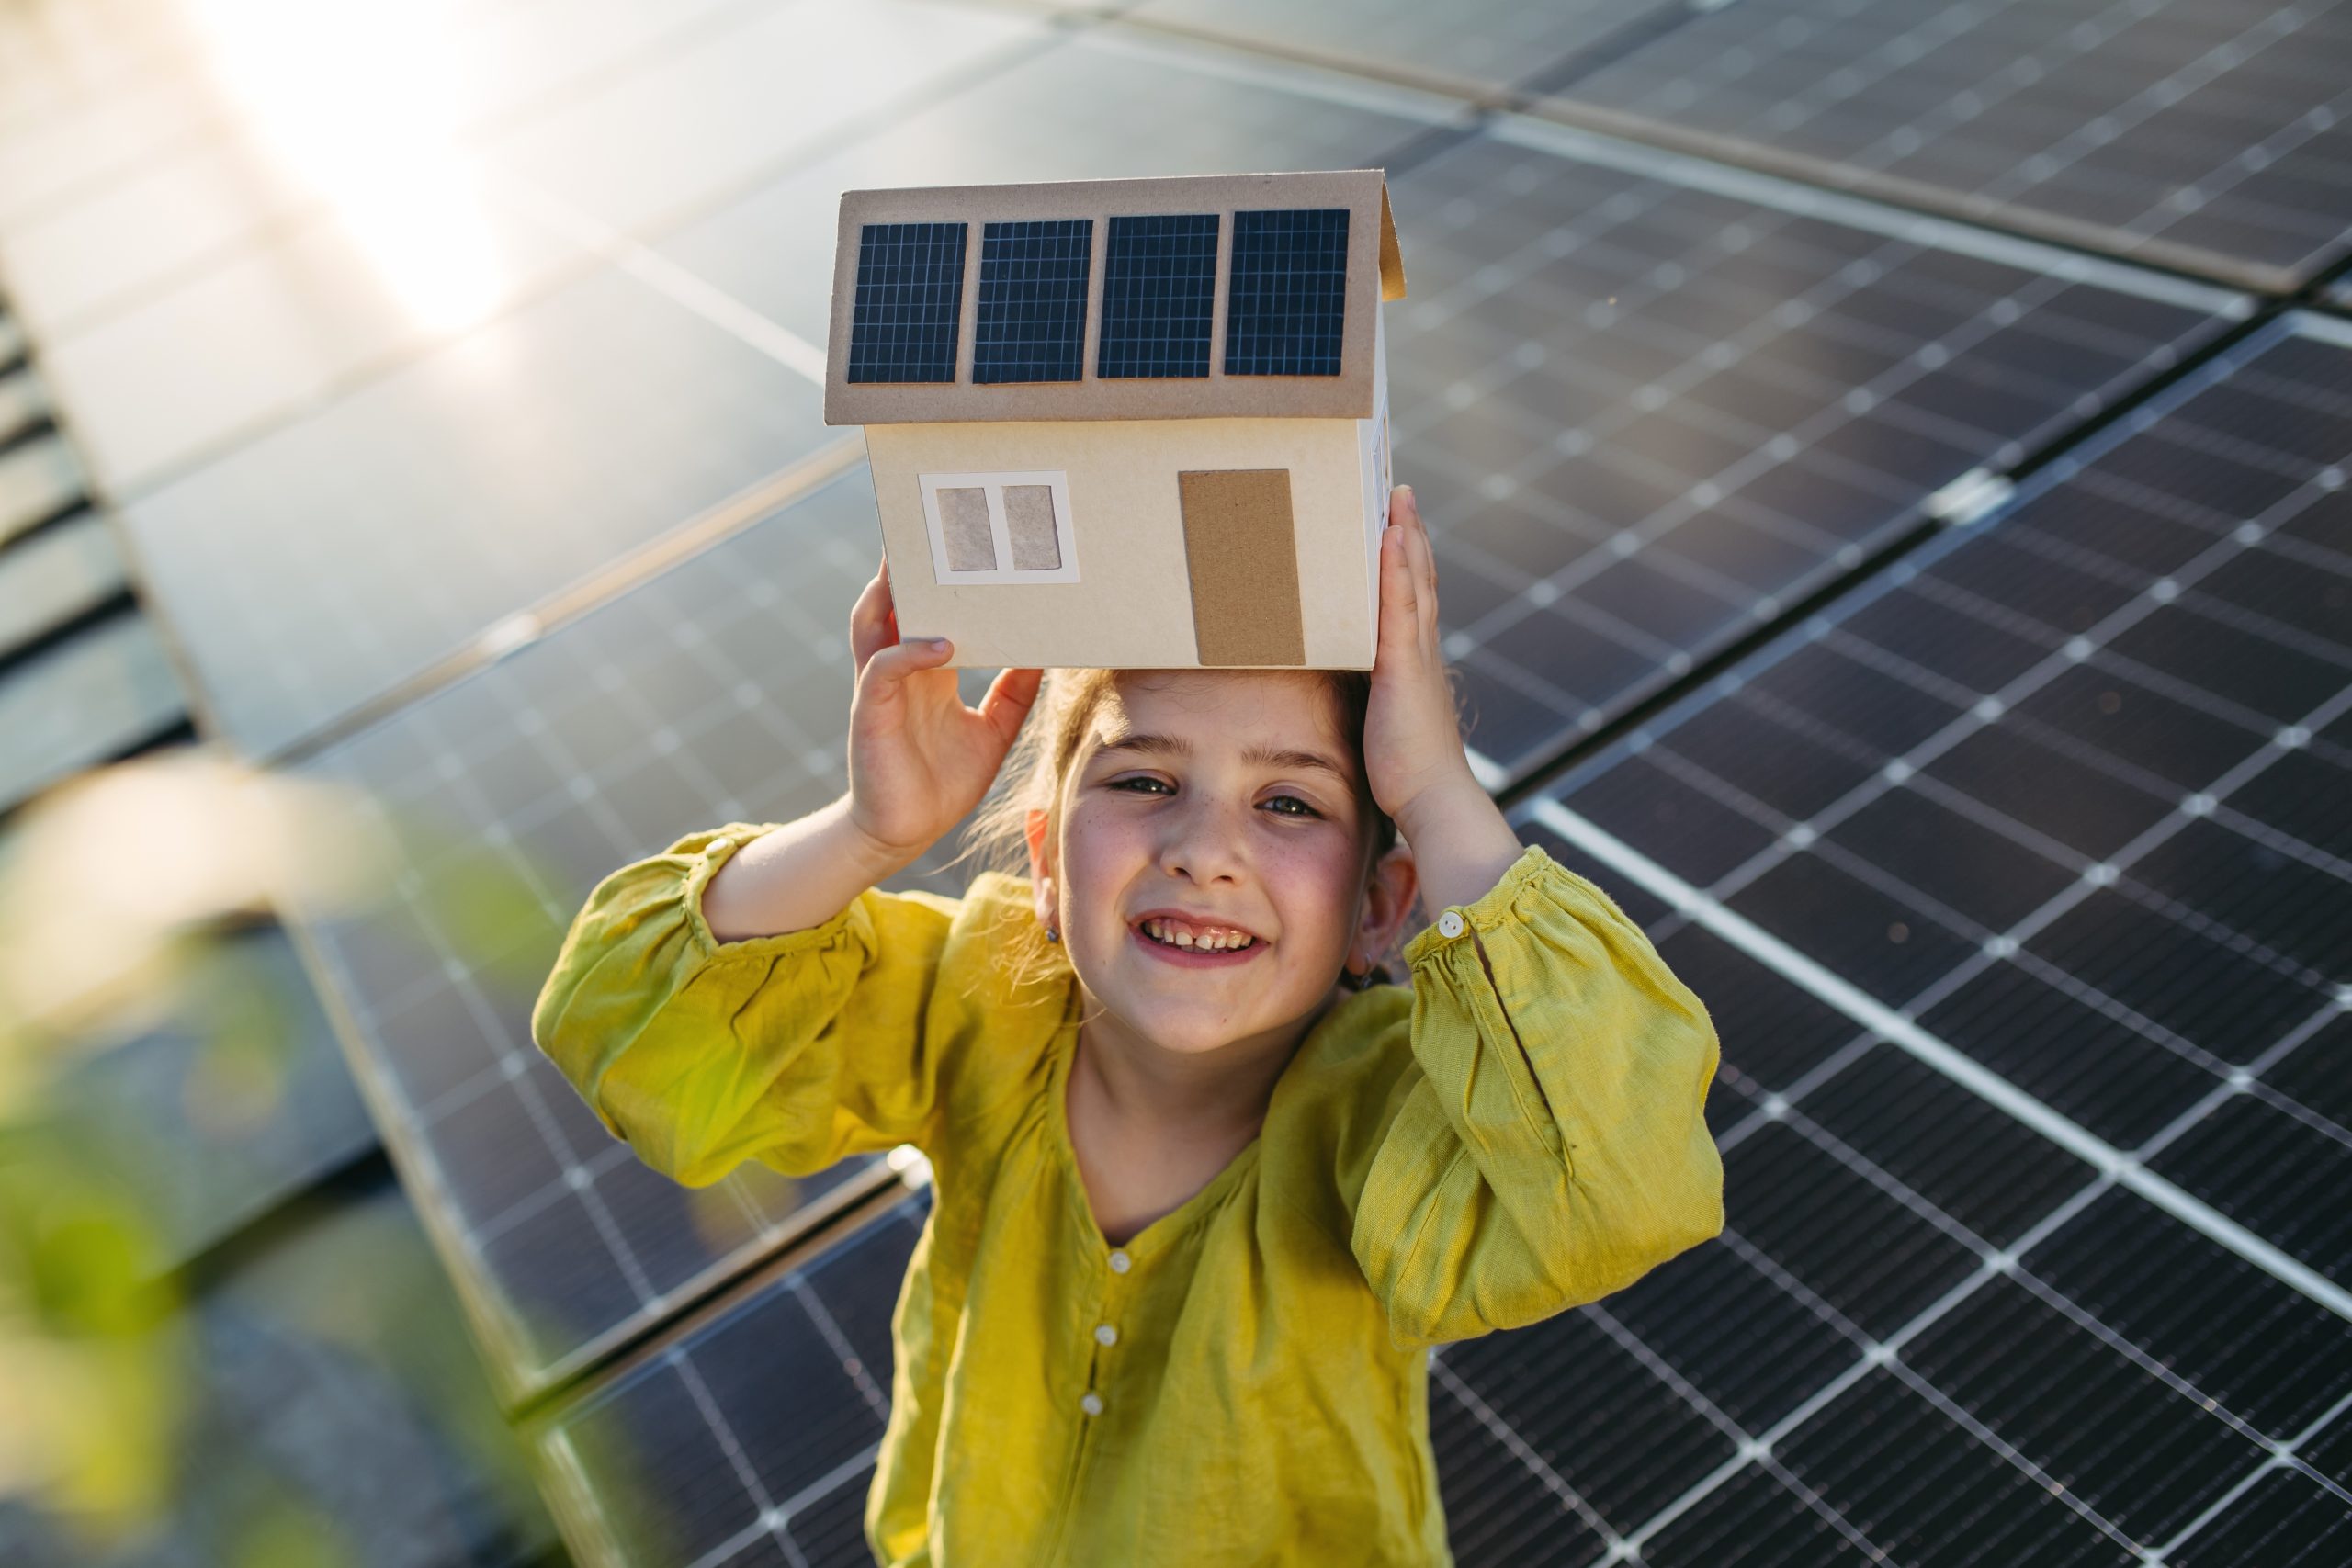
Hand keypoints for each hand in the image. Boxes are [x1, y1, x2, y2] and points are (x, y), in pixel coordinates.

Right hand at [843, 556, 1042, 864]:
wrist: (907, 831)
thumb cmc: (945, 780)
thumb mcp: (994, 728)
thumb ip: (1014, 690)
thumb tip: (1045, 651)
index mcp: (927, 668)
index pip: (930, 608)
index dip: (943, 576)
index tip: (969, 541)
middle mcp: (901, 668)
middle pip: (895, 601)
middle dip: (906, 563)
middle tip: (932, 522)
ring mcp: (881, 688)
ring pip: (875, 623)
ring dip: (890, 590)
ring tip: (914, 558)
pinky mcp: (871, 713)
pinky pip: (884, 671)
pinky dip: (910, 653)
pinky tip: (942, 646)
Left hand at [1364, 486, 1481, 826]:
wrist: (1434, 800)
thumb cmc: (1408, 777)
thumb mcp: (1387, 728)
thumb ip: (1379, 707)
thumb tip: (1365, 708)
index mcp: (1418, 664)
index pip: (1415, 600)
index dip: (1409, 561)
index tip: (1400, 525)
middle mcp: (1424, 651)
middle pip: (1419, 578)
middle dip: (1409, 532)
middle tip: (1399, 491)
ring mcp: (1417, 655)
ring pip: (1413, 581)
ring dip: (1406, 534)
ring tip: (1396, 494)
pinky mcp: (1405, 666)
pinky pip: (1401, 606)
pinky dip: (1398, 568)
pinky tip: (1391, 535)